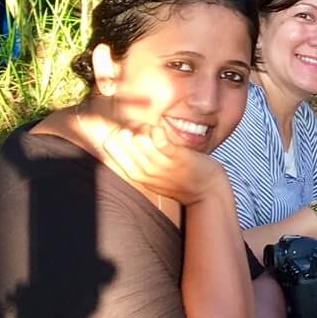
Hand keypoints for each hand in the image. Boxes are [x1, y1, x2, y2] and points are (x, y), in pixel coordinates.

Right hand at [89, 117, 224, 208]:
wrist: (207, 192)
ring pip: (139, 138)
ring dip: (144, 127)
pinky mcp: (176, 158)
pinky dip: (157, 132)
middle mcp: (144, 170)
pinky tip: (160, 131)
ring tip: (153, 130)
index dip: (116, 129)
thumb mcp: (152, 172)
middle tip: (142, 126)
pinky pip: (159, 140)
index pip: (109, 144)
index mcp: (134, 173)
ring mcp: (160, 165)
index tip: (130, 128)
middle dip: (130, 125)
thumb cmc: (180, 177)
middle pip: (121, 138)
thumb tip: (123, 131)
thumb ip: (138, 156)